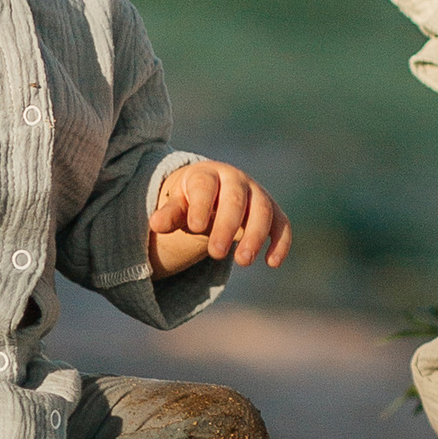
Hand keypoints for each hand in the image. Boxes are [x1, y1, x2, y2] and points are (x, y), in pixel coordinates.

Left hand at [149, 162, 292, 276]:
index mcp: (208, 175)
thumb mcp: (177, 205)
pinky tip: (272, 263)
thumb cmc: (191, 201)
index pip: (205, 186)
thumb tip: (155, 224)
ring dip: (255, 236)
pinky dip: (281, 242)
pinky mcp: (272, 212)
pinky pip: (282, 224)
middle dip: (227, 226)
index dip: (201, 205)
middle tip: (216, 254)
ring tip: (242, 262)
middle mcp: (236, 180)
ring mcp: (257, 194)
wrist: (214, 192)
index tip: (196, 227)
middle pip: (235, 200)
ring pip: (263, 210)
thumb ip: (169, 215)